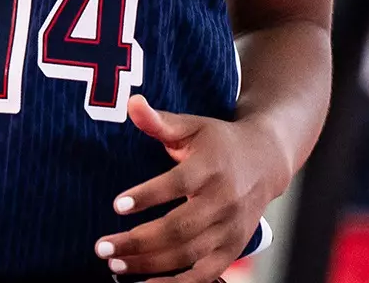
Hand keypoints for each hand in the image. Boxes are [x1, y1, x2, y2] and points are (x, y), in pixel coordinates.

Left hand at [95, 96, 287, 282]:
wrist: (266, 161)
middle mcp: (224, 200)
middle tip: (102, 247)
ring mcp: (231, 229)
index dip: (147, 196)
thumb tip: (131, 103)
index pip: (177, 183)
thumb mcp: (192, 126)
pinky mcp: (234, 249)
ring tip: (114, 264)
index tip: (116, 205)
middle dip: (138, 241)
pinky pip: (205, 275)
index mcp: (212, 167)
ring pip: (188, 254)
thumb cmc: (219, 142)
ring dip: (149, 264)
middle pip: (179, 227)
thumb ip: (159, 121)